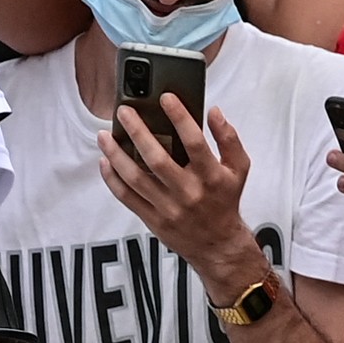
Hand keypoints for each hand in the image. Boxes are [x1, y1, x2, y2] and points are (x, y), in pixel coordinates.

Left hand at [99, 100, 260, 297]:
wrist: (217, 246)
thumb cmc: (225, 199)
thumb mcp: (239, 168)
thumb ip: (229, 138)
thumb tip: (214, 111)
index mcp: (211, 176)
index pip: (194, 142)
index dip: (179, 117)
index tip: (165, 97)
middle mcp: (188, 192)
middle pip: (157, 159)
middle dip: (137, 132)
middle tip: (123, 111)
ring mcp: (168, 208)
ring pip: (135, 178)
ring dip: (116, 154)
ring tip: (104, 135)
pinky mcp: (152, 219)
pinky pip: (126, 197)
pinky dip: (112, 178)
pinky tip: (105, 160)